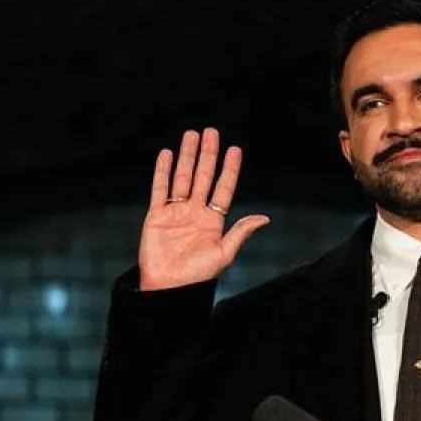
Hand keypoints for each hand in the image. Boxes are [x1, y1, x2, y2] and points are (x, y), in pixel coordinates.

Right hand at [139, 128, 269, 290]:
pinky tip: (167, 155)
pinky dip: (162, 171)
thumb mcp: (224, 254)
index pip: (223, 188)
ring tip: (191, 135)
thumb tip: (264, 218)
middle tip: (211, 132)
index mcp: (213, 221)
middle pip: (203, 177)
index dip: (229, 169)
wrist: (168, 288)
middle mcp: (195, 213)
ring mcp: (176, 213)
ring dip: (187, 157)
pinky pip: (160, 189)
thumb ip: (240, 232)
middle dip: (208, 154)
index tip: (235, 150)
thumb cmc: (197, 277)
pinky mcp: (156, 216)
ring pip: (182, 178)